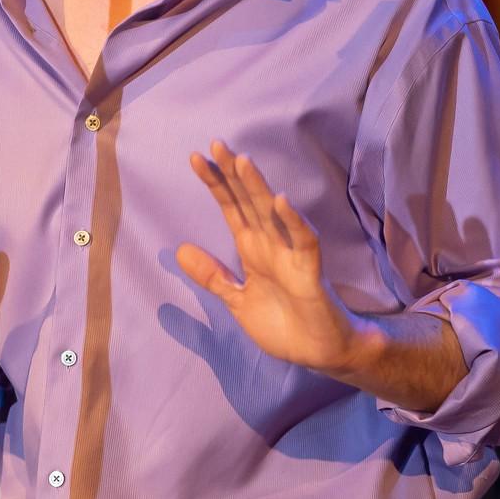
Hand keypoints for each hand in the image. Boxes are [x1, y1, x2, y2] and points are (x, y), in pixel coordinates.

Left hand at [178, 141, 367, 374]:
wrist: (319, 354)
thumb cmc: (283, 325)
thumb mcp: (237, 301)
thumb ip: (212, 276)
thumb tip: (179, 250)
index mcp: (252, 250)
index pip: (231, 208)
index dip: (215, 184)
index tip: (195, 158)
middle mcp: (270, 246)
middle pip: (249, 202)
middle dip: (233, 174)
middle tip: (216, 144)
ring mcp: (290, 257)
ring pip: (272, 215)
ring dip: (258, 188)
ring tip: (243, 162)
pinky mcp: (310, 273)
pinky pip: (303, 242)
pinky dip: (293, 222)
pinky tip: (281, 202)